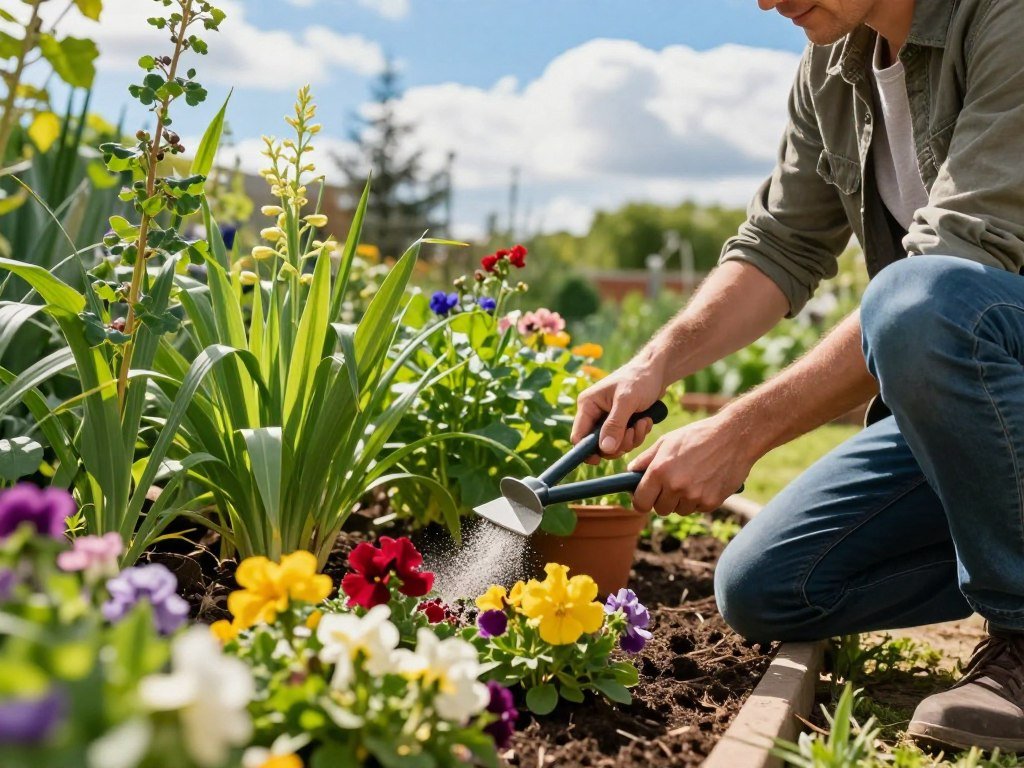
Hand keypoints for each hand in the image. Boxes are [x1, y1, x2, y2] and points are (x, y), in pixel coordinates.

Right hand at [571, 360, 664, 465]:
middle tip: (632, 432)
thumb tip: (604, 449)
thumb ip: (614, 425)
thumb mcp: (626, 402)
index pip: (578, 435)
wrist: (657, 372)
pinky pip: (626, 440)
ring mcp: (608, 419)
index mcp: (588, 405)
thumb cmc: (639, 379)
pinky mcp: (621, 423)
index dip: (587, 450)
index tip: (600, 459)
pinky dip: (637, 434)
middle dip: (618, 443)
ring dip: (631, 439)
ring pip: (614, 444)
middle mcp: (595, 413)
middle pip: (598, 444)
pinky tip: (645, 421)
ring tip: (643, 423)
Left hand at [627, 412, 752, 516]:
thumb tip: (631, 472)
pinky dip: (699, 499)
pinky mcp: (711, 503)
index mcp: (659, 470)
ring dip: (681, 500)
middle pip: (660, 509)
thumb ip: (645, 459)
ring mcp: (694, 497)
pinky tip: (705, 481)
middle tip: (671, 484)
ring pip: (679, 510)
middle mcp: (675, 486)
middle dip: (662, 500)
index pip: (640, 502)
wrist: (734, 436)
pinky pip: (697, 509)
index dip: (640, 501)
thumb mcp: (667, 441)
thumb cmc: (698, 435)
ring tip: (691, 478)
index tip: (644, 498)